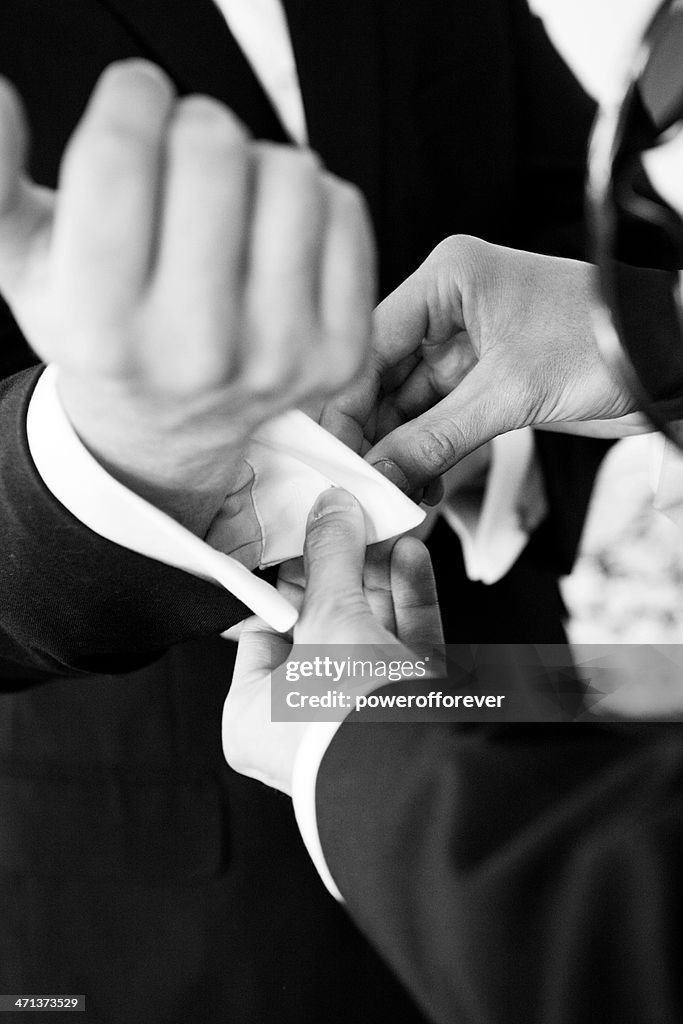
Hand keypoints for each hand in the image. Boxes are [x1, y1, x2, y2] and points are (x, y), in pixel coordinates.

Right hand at [0, 61, 374, 542]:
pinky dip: (313, 204)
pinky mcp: (338, 354)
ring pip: (291, 171)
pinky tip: (275, 241)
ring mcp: (277, 359)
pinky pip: (345, 210)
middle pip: (213, 148)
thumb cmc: (101, 328)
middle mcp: (193, 354)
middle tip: (184, 164)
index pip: (120, 155)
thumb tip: (2, 98)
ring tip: (231, 207)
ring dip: (257, 165)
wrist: (170, 424)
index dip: (130, 97)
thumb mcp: (26, 264)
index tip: (135, 105)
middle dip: (192, 128)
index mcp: (102, 329)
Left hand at [222, 487, 442, 793]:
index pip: (265, 630)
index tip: (302, 534)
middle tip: (350, 518)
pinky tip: (411, 558)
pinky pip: (404, 645)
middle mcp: (306, 720)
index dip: (286, 578)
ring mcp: (361, 714)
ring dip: (380, 576)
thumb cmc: (346, 718)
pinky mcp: (411, 707)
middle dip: (343, 568)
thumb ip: (330, 557)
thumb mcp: (327, 620)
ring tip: (386, 528)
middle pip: (323, 624)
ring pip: (369, 629)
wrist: (418, 773)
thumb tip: (331, 507)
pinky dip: (410, 600)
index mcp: (256, 715)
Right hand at [322, 235, 645, 495]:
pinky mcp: (487, 380)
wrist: (671, 360)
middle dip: (372, 431)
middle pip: (385, 375)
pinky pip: (441, 419)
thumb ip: (436, 438)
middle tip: (355, 480)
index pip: (370, 342)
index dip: (346, 400)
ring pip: (411, 404)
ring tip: (388, 491)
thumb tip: (378, 474)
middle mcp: (450, 307)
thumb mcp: (510, 392)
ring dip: (400, 449)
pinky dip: (431, 451)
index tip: (329, 449)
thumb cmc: (607, 342)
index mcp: (449, 279)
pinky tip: (421, 483)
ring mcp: (468, 346)